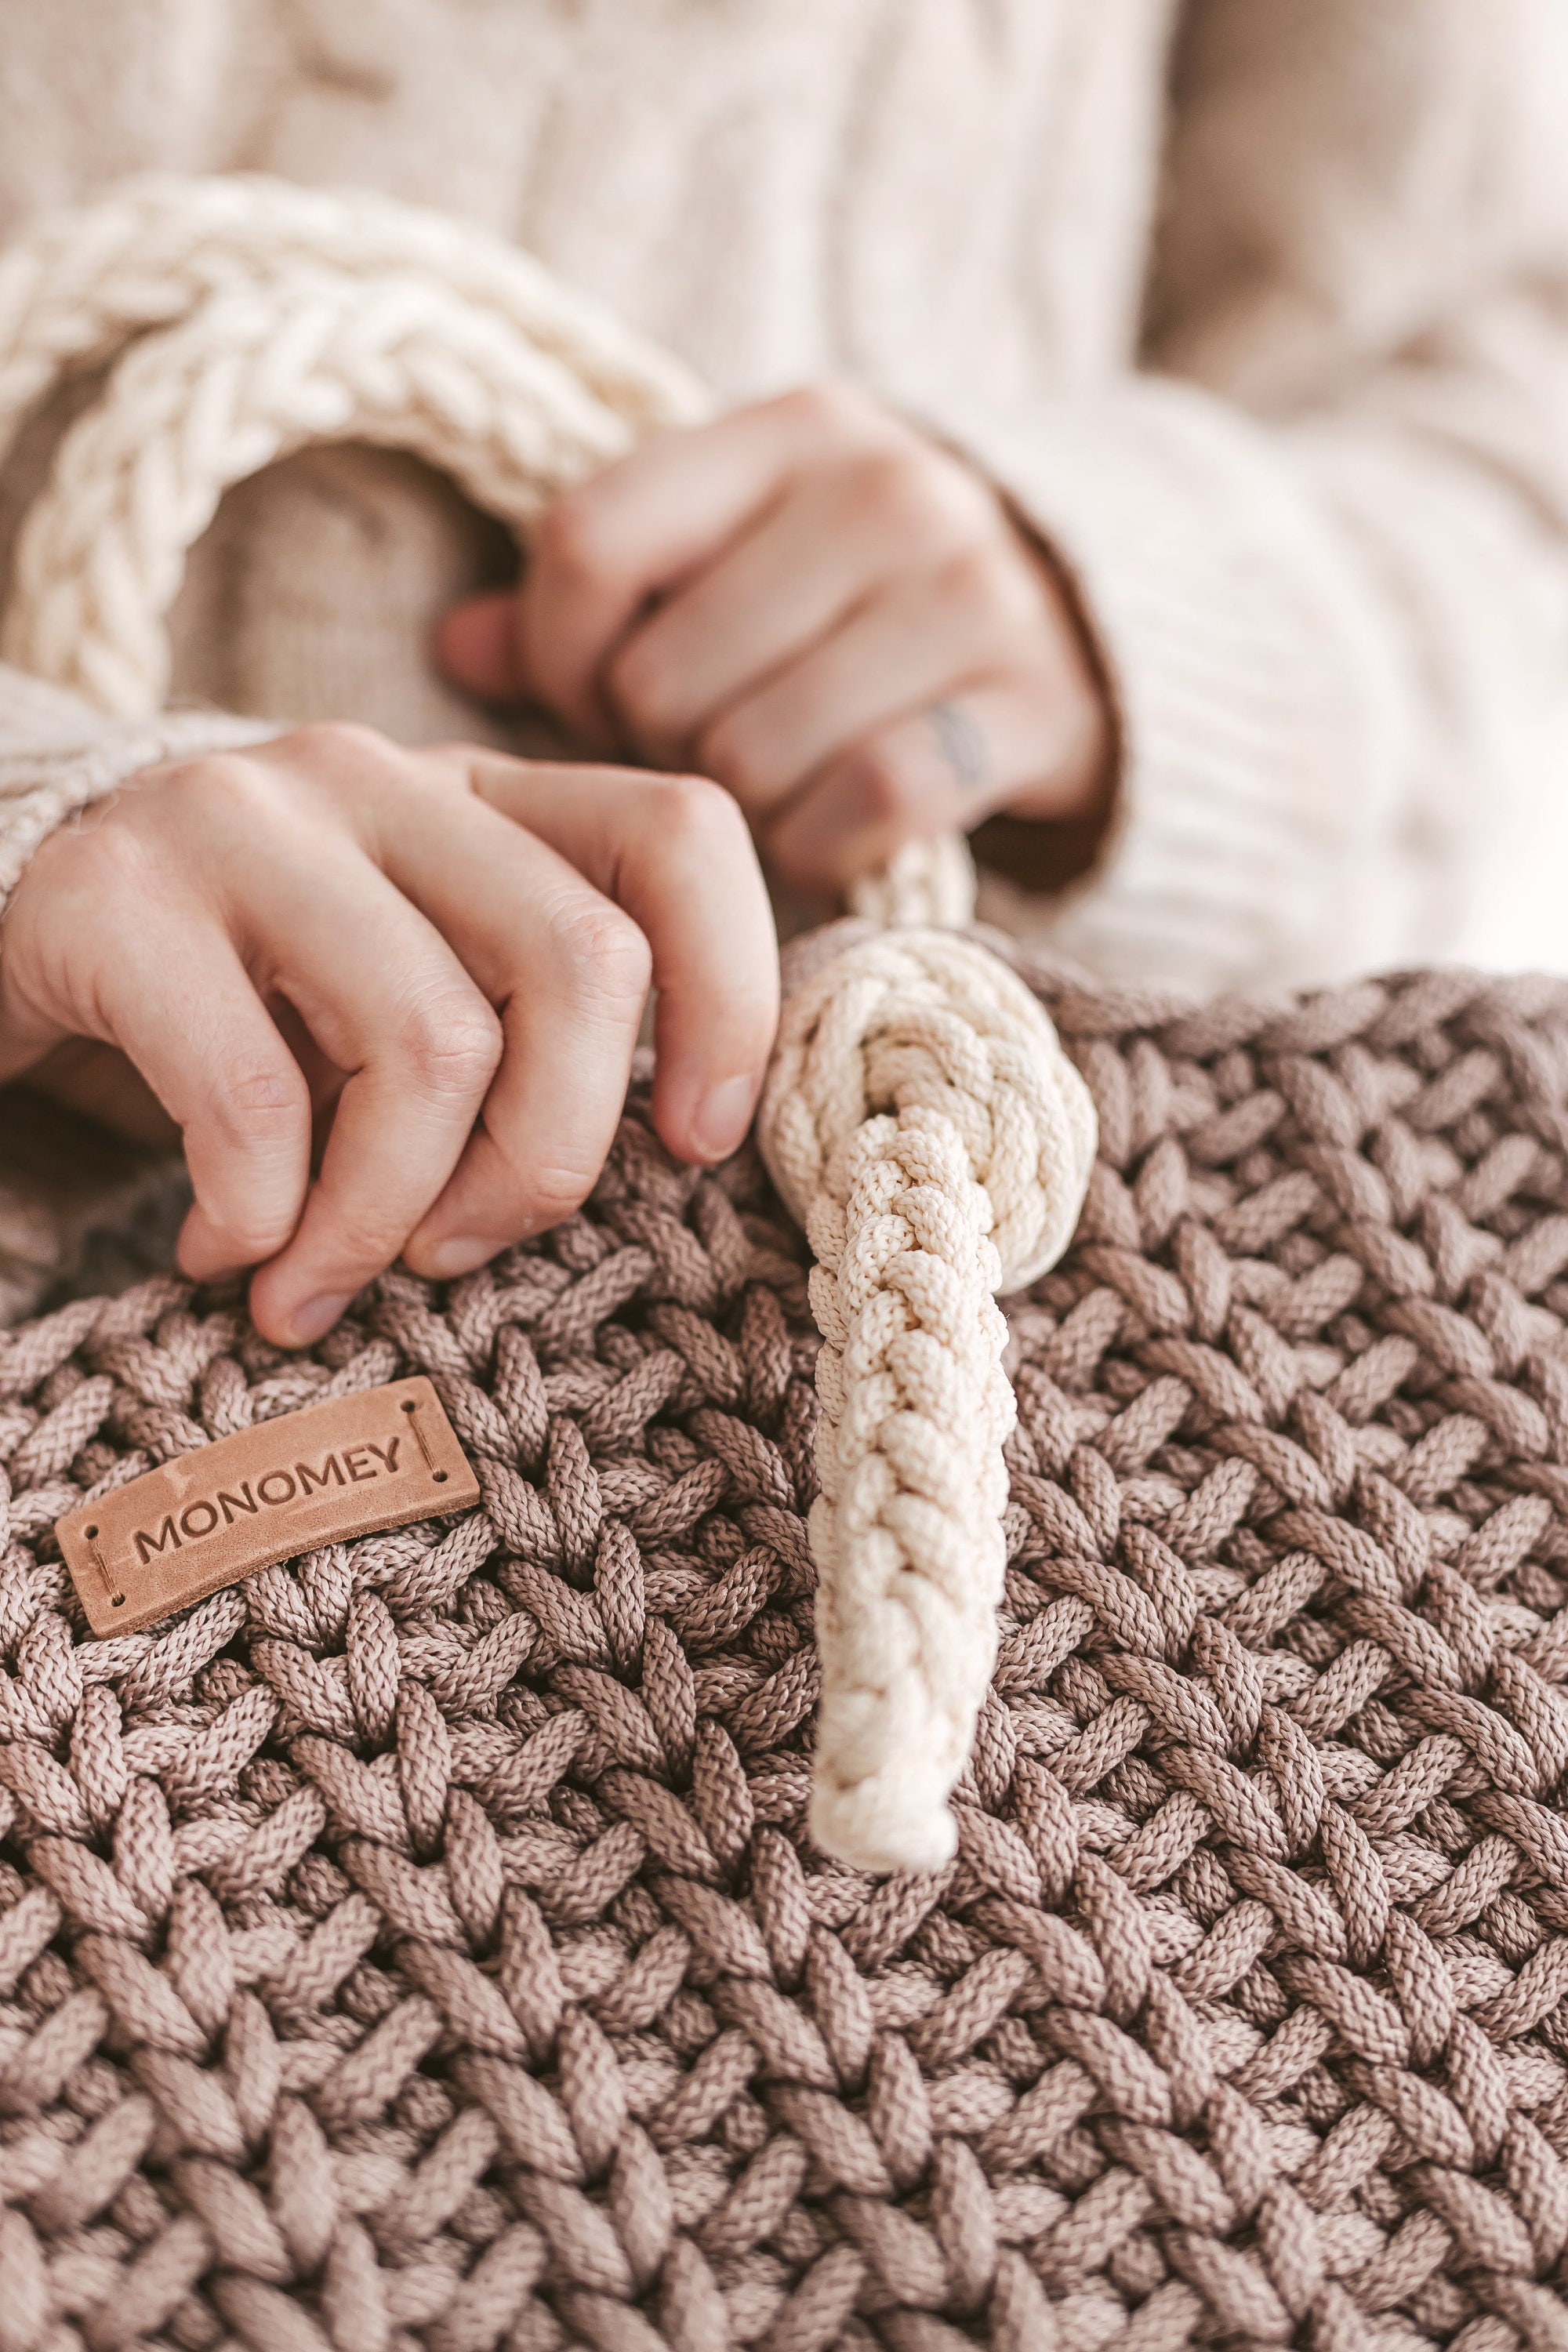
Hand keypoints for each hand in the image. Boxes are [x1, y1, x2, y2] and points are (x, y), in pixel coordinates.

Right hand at [0, 726, 776, 1345]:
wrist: (9, 919)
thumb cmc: (250, 993)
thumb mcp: (410, 986)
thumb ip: (529, 1026)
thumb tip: (681, 1153)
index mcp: (483, 795)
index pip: (678, 835)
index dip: (729, 995)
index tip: (696, 1142)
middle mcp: (380, 779)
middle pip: (577, 962)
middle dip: (547, 1159)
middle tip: (463, 1255)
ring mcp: (245, 820)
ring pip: (429, 1042)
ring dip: (386, 1218)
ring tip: (320, 1284)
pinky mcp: (116, 898)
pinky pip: (251, 1099)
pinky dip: (259, 1219)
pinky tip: (225, 1248)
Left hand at [437, 384, 1111, 894]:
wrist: (1093, 629)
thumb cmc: (865, 601)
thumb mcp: (740, 551)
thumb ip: (599, 593)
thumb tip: (452, 651)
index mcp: (789, 429)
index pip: (587, 544)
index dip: (558, 654)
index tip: (592, 696)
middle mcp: (885, 488)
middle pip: (661, 678)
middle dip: (661, 745)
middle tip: (707, 747)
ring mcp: (970, 594)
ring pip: (750, 756)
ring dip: (742, 807)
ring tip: (775, 781)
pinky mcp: (1029, 708)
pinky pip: (858, 811)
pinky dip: (822, 849)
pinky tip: (831, 831)